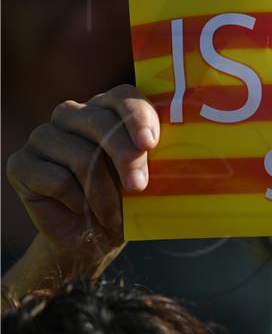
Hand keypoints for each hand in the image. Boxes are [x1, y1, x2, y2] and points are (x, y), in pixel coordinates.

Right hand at [6, 84, 158, 267]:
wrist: (92, 237)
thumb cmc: (127, 201)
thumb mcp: (150, 176)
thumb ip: (156, 155)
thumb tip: (188, 148)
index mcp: (107, 108)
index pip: (123, 96)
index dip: (137, 117)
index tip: (150, 143)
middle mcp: (72, 114)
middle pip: (101, 123)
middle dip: (126, 158)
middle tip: (139, 187)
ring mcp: (44, 136)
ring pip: (80, 155)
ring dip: (102, 192)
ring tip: (113, 213)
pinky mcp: (22, 163)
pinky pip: (54, 178)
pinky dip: (75, 201)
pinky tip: (80, 209)